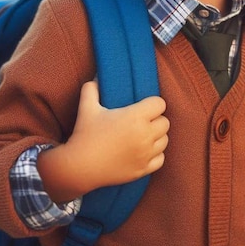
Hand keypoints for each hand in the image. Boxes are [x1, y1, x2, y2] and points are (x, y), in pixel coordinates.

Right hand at [39, 81, 169, 200]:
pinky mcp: (143, 169)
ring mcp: (145, 154)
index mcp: (135, 117)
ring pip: (164, 140)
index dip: (152, 103)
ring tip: (142, 135)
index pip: (160, 104)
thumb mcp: (87, 107)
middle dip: (155, 120)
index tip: (143, 106)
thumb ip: (92, 88)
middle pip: (165, 122)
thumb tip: (97, 76)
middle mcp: (144, 135)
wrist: (79, 168)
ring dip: (156, 136)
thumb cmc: (84, 135)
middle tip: (142, 121)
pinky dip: (155, 154)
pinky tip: (143, 151)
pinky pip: (161, 158)